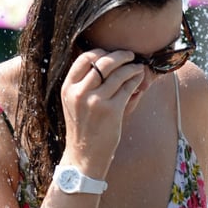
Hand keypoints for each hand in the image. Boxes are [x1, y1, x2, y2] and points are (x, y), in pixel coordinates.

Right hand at [60, 48, 145, 177]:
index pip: (84, 59)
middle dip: (120, 55)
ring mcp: (96, 101)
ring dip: (131, 67)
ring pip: (118, 74)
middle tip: (130, 54)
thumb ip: (85, 84)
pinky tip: (139, 79)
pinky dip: (135, 80)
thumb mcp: (75, 104)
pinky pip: (127, 88)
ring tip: (139, 67)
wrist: (84, 156)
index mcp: (68, 88)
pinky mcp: (112, 111)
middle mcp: (80, 92)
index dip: (100, 52)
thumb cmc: (83, 129)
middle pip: (103, 62)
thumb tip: (106, 63)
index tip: (110, 52)